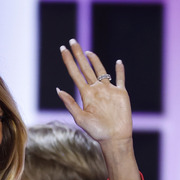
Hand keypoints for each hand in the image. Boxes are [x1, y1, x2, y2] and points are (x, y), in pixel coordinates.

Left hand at [57, 38, 140, 179]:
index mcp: (85, 94)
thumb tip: (58, 89)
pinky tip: (118, 62)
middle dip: (78, 55)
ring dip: (95, 60)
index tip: (62, 49)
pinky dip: (119, 71)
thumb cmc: (96, 131)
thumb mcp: (80, 118)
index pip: (74, 73)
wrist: (114, 138)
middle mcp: (96, 90)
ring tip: (87, 52)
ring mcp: (108, 90)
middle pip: (85, 68)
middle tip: (71, 41)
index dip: (68, 61)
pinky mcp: (121, 93)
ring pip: (101, 71)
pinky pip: (120, 79)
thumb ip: (70, 103)